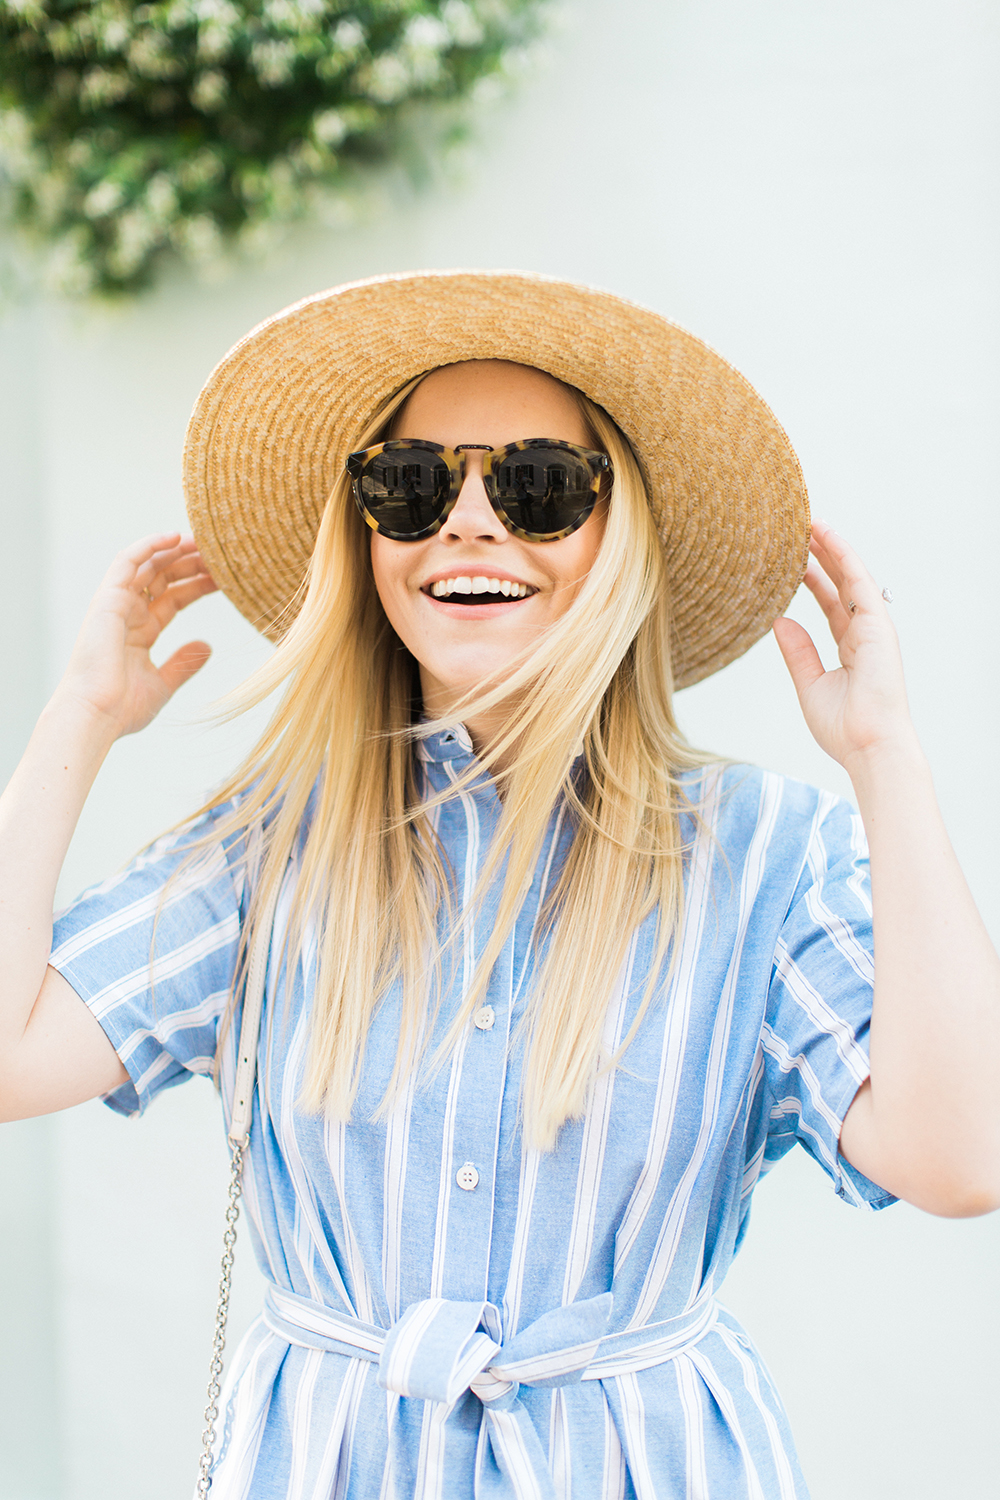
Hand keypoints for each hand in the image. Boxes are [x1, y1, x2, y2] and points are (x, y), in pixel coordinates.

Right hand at [55, 533, 217, 737]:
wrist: (96, 715)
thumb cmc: (122, 708)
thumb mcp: (163, 684)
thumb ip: (183, 663)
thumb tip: (207, 647)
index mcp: (139, 633)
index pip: (173, 598)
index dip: (197, 585)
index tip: (223, 577)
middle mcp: (127, 615)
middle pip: (162, 578)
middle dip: (190, 563)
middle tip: (220, 554)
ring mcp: (116, 606)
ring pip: (148, 565)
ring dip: (175, 550)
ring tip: (204, 541)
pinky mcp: (107, 600)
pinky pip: (127, 562)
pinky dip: (149, 545)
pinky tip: (175, 537)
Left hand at [772, 521, 912, 771]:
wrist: (868, 745)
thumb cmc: (843, 727)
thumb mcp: (810, 685)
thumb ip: (798, 652)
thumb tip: (778, 621)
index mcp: (851, 648)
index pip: (831, 604)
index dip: (814, 580)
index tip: (795, 561)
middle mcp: (865, 633)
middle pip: (842, 585)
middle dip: (822, 556)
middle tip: (800, 531)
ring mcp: (874, 628)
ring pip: (851, 577)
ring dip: (831, 548)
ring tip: (809, 522)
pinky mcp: (878, 626)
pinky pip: (859, 582)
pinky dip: (843, 557)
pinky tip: (826, 536)